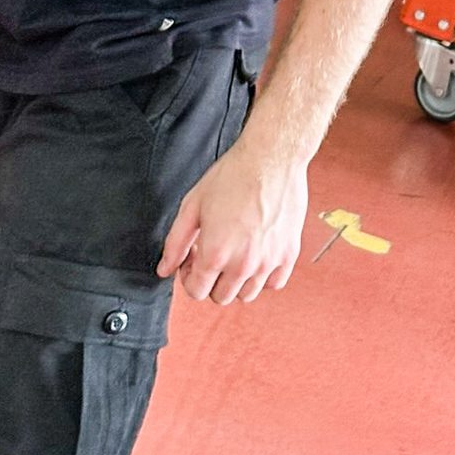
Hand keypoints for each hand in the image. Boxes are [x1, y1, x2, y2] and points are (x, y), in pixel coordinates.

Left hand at [156, 137, 307, 305]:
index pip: (196, 291)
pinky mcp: (289, 254)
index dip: (188, 276)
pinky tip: (256, 253)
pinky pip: (274, 283)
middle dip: (210, 279)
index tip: (193, 258)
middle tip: (212, 251)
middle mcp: (243, 264)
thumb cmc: (232, 175)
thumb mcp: (193, 204)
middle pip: (220, 297)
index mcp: (216, 253)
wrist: (271, 157)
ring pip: (247, 295)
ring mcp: (269, 262)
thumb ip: (175, 242)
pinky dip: (263, 276)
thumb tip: (164, 269)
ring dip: (235, 280)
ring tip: (234, 252)